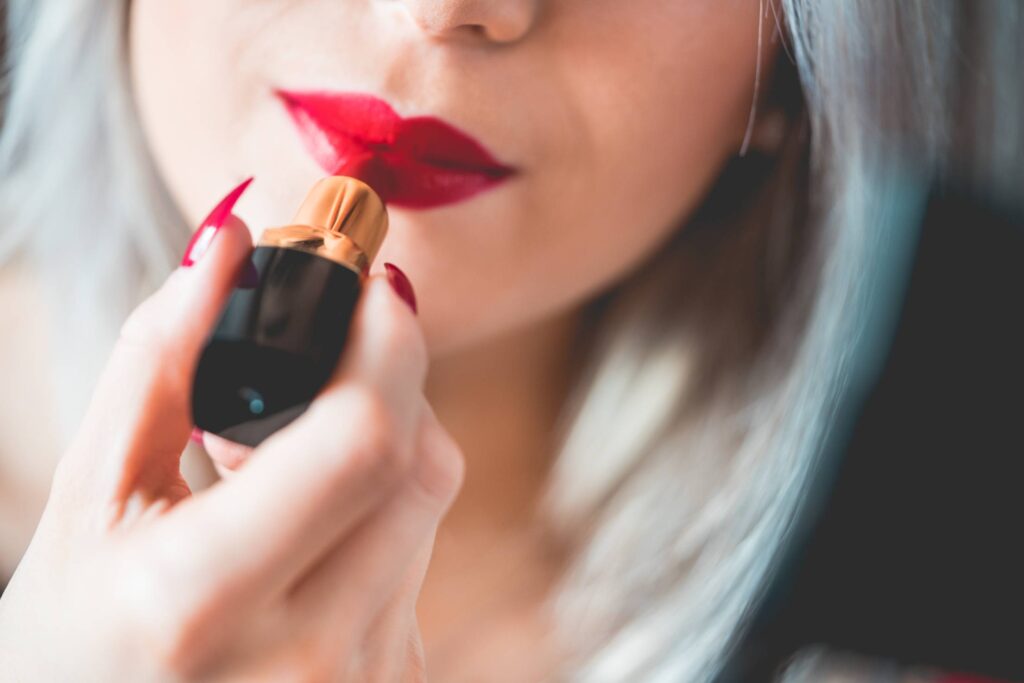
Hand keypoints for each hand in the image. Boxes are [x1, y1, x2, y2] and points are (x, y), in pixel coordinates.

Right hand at [0, 197, 462, 681]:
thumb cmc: (73, 632)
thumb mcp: (88, 494)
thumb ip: (160, 359)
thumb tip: (228, 241)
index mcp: (205, 598)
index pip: (364, 441)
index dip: (387, 344)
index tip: (373, 289)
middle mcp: (305, 654)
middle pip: (421, 465)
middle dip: (388, 386)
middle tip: (319, 366)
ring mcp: (358, 681)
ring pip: (428, 506)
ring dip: (382, 447)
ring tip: (285, 455)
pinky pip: (421, 555)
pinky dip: (381, 508)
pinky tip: (310, 519)